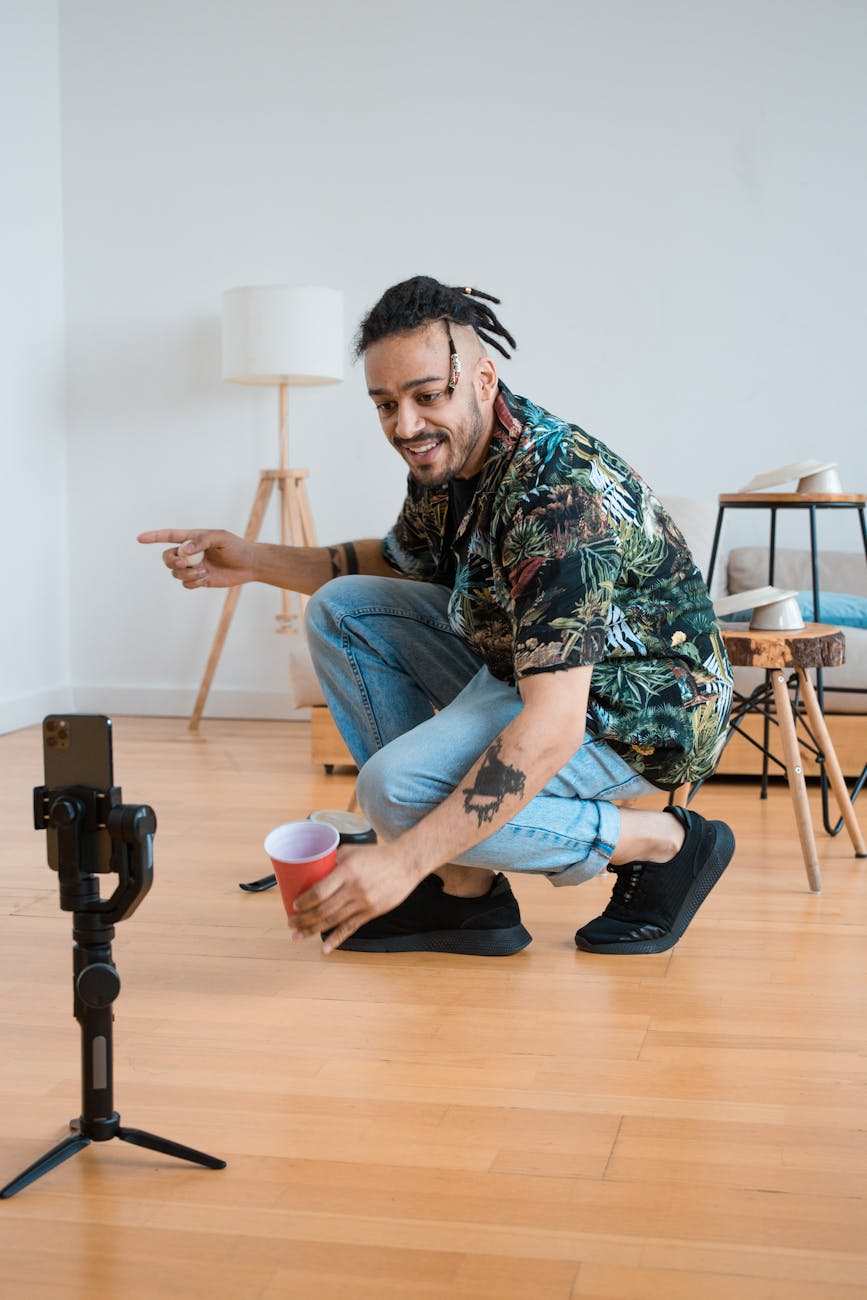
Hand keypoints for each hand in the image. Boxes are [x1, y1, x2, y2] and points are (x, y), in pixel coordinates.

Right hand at [137, 528, 255, 588]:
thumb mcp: (221, 538)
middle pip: (167, 558)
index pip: (169, 536)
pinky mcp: (200, 579)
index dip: (153, 537)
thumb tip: (185, 550)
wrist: (250, 565)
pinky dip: (192, 582)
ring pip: (175, 573)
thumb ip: (202, 541)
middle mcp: (190, 553)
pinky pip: (185, 583)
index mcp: (193, 538)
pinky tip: (205, 579)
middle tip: (185, 564)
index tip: (139, 538)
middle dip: (172, 562)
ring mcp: (194, 567)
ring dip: (185, 573)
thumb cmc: (236, 547)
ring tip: (202, 572)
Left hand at [289, 841, 422, 953]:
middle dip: (303, 919)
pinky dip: (336, 939)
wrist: (406, 864)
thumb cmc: (378, 856)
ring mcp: (363, 903)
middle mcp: (354, 889)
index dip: (304, 902)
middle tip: (291, 923)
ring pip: (333, 921)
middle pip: (323, 909)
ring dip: (313, 930)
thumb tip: (310, 869)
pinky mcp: (371, 912)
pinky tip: (325, 948)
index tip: (294, 906)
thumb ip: (332, 860)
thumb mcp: (352, 851)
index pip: (320, 891)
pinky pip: (350, 928)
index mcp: (347, 871)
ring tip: (299, 935)